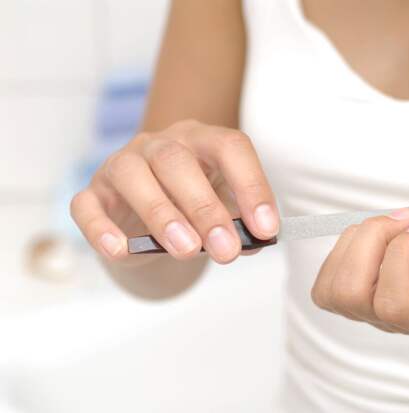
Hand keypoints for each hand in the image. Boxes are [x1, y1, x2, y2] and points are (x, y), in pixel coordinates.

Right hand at [70, 120, 278, 262]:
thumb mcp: (224, 212)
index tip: (266, 227)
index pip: (230, 147)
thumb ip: (241, 224)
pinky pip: (87, 205)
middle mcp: (160, 144)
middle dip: (205, 208)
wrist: (149, 220)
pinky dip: (101, 229)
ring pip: (133, 175)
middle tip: (226, 250)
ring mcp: (122, 164)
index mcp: (202, 141)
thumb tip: (257, 240)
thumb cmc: (193, 209)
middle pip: (178, 161)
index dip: (251, 185)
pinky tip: (121, 250)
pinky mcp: (93, 193)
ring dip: (162, 214)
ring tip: (187, 250)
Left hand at [311, 208, 408, 341]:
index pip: (395, 306)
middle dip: (371, 241)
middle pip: (351, 296)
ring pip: (333, 289)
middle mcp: (403, 323)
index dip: (401, 256)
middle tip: (407, 216)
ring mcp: (379, 313)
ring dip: (356, 240)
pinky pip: (329, 281)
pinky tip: (380, 232)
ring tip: (394, 221)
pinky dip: (345, 246)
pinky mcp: (365, 295)